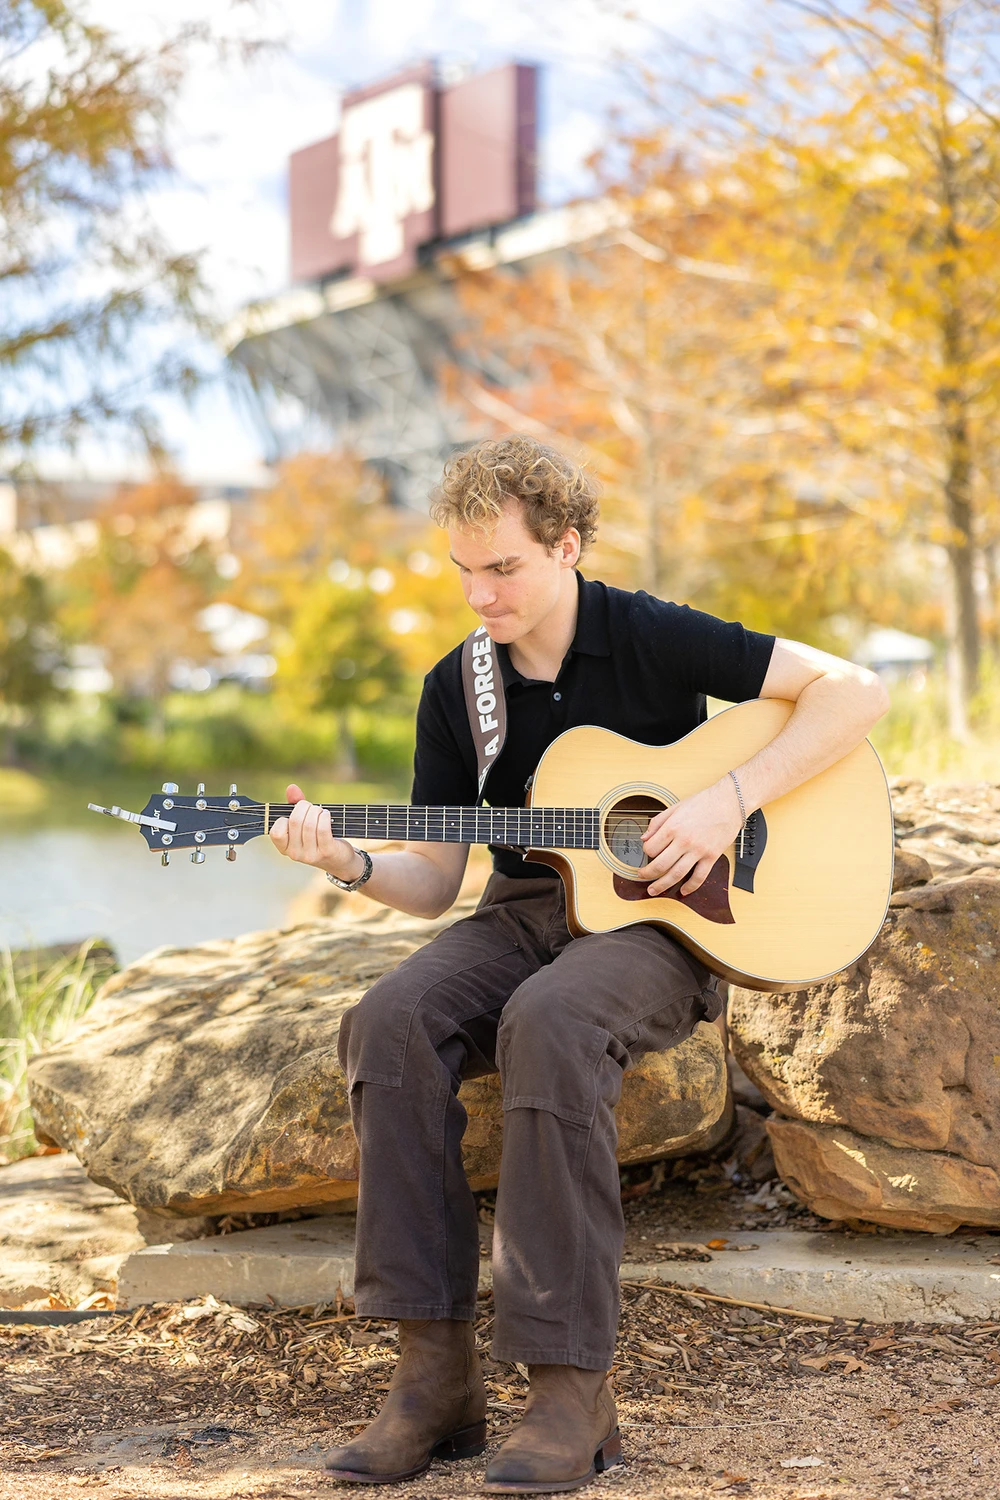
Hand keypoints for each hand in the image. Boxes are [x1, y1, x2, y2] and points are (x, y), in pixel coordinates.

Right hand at [269, 783, 364, 881]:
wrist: (339, 860)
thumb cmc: (318, 837)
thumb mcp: (303, 823)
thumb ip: (294, 804)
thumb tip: (291, 788)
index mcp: (285, 848)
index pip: (276, 832)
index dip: (284, 818)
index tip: (294, 815)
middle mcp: (295, 854)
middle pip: (295, 821)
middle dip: (304, 807)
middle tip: (312, 807)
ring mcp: (310, 855)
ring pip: (309, 824)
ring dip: (316, 811)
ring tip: (320, 811)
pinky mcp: (326, 851)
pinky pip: (322, 828)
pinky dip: (324, 816)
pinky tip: (326, 815)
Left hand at [639, 779, 743, 896]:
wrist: (730, 802)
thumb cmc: (704, 802)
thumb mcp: (675, 807)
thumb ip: (657, 822)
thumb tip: (644, 838)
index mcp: (672, 827)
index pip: (651, 848)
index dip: (646, 852)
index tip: (648, 852)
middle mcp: (684, 841)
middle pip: (660, 865)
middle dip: (647, 874)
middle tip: (642, 876)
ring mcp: (698, 850)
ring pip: (676, 874)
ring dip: (662, 885)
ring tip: (654, 890)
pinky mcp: (712, 856)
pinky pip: (699, 877)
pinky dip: (690, 887)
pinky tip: (684, 891)